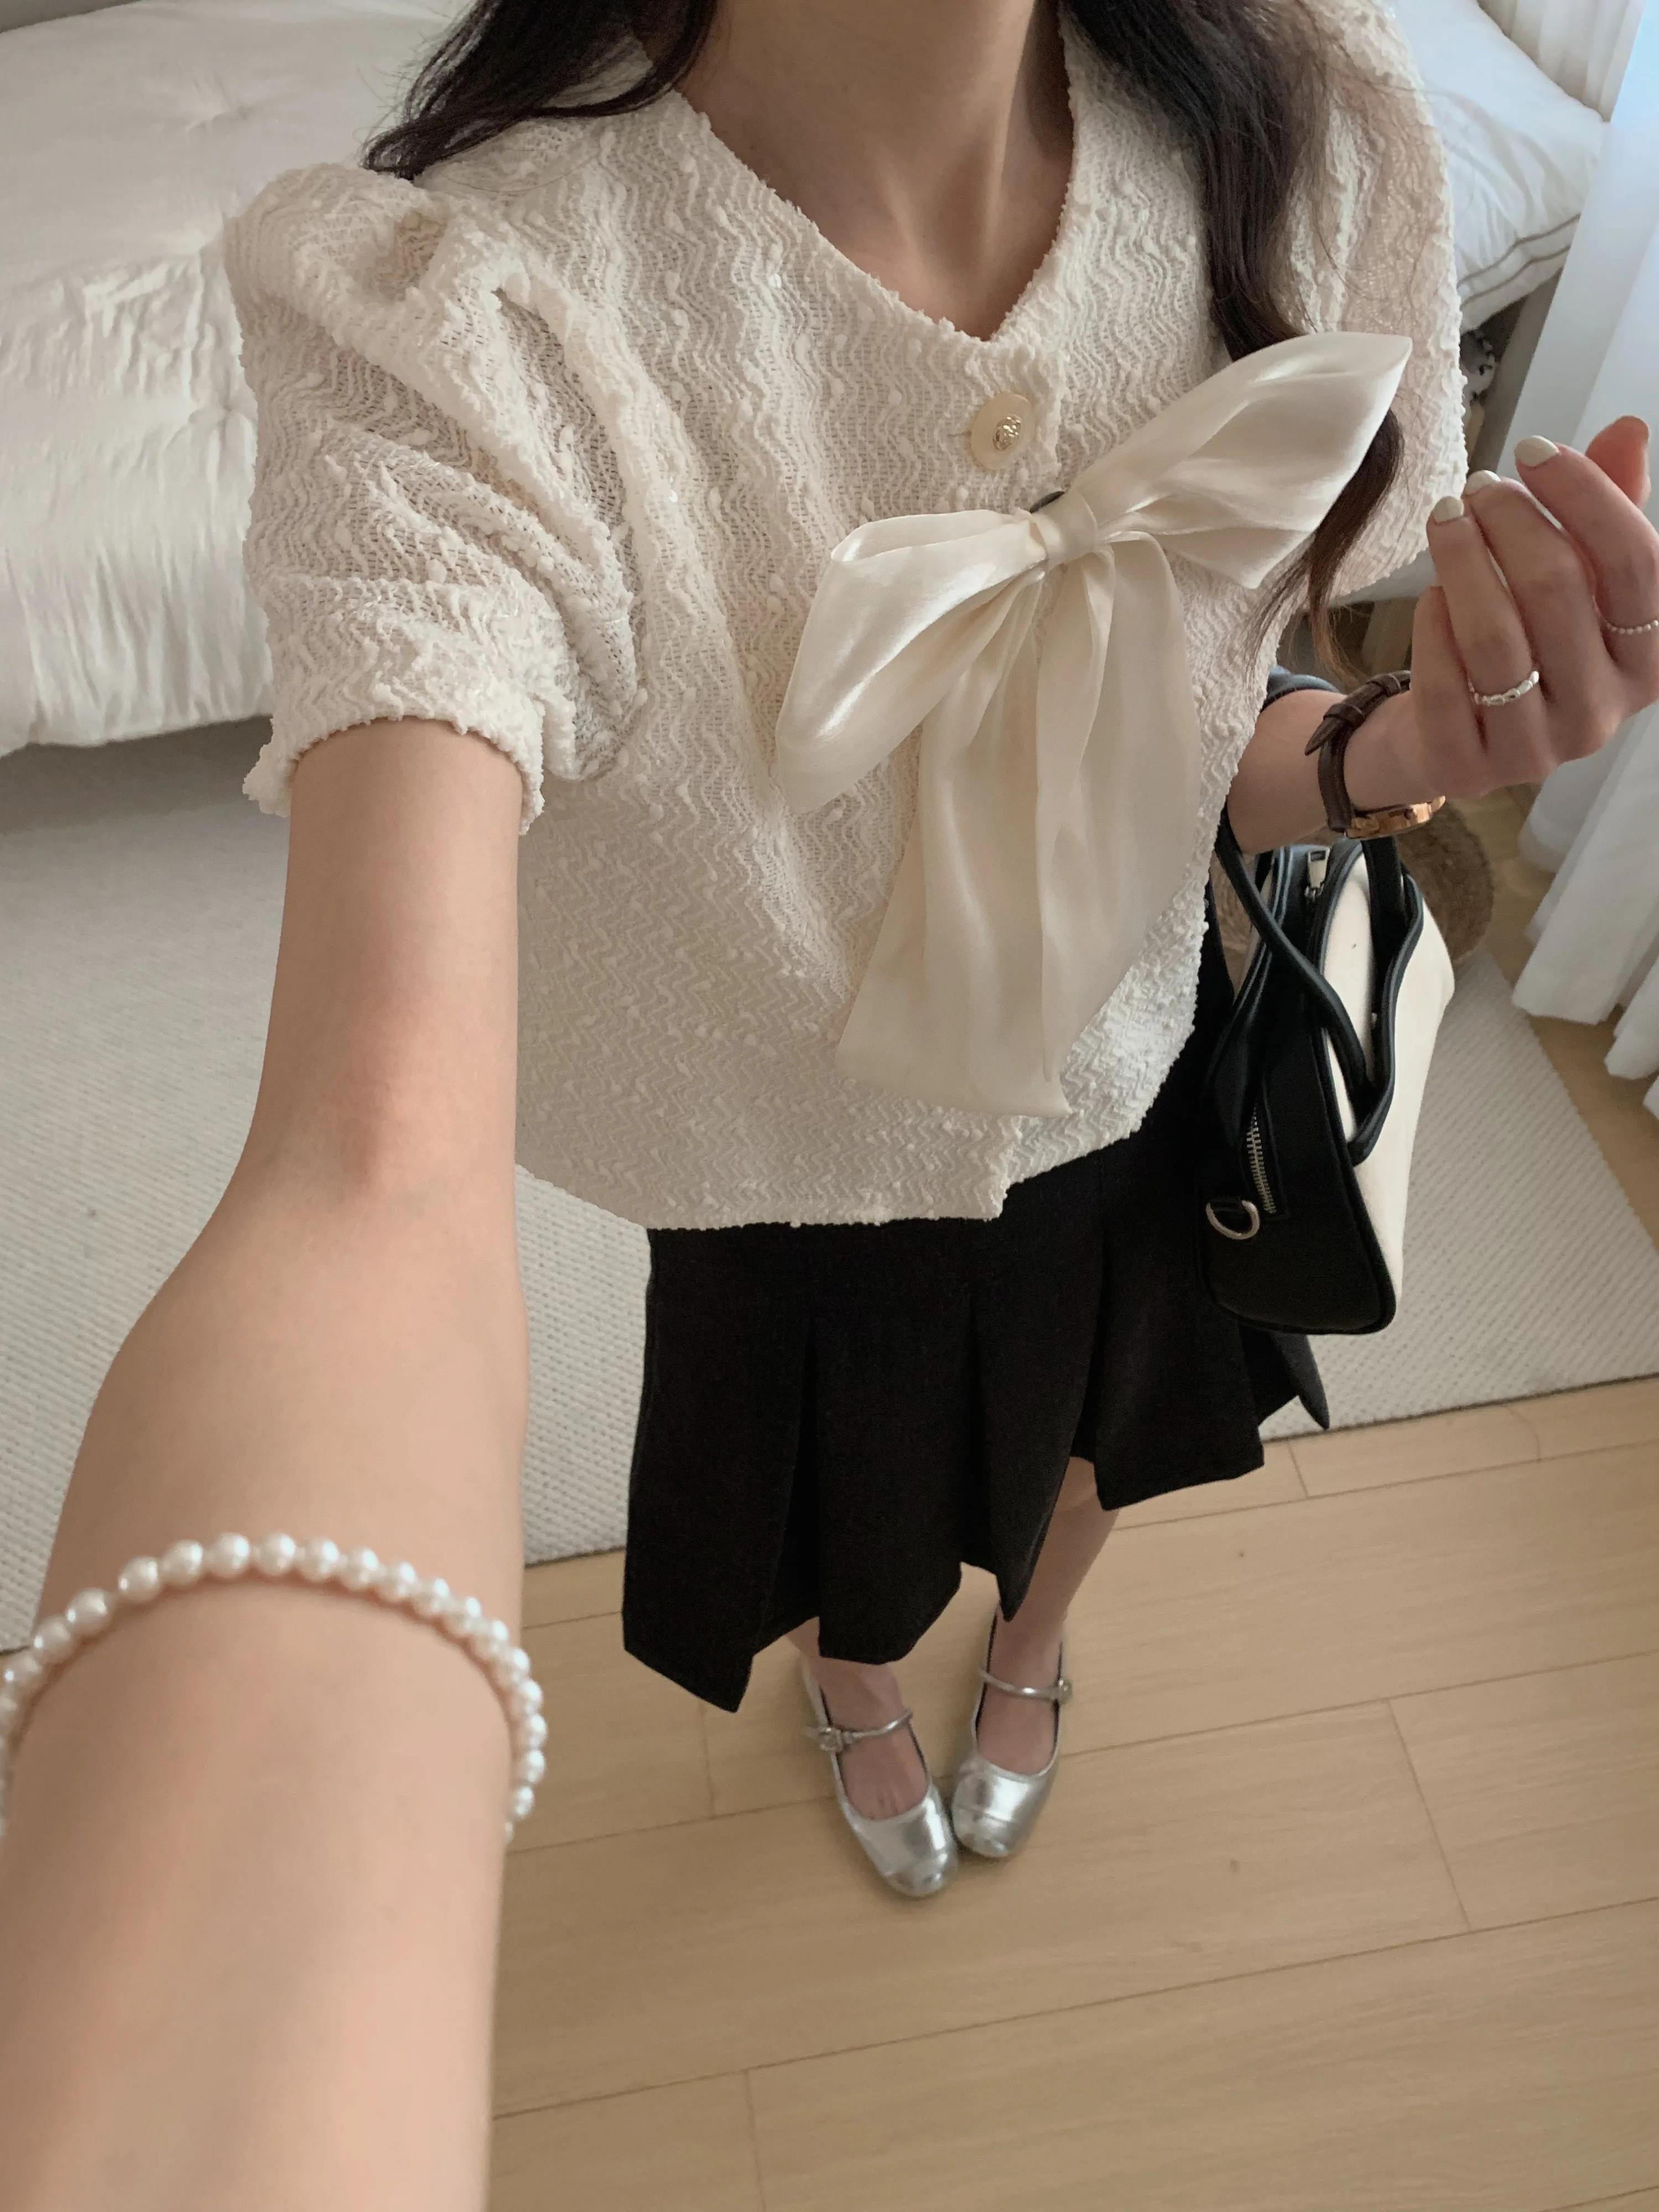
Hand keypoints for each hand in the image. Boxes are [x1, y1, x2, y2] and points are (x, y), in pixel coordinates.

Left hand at [1349, 416, 1658, 808]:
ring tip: (1445, 517)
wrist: (1449, 738)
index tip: (1534, 450)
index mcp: (1648, 662)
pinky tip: (1430, 593)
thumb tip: (1627, 430)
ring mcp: (1535, 751)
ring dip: (1465, 561)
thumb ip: (1606, 510)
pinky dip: (1434, 628)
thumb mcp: (1575, 578)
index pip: (1633, 564)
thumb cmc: (1526, 642)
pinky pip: (1446, 685)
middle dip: (1512, 522)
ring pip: (1497, 637)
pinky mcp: (1468, 770)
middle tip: (1476, 487)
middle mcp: (1601, 713)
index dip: (1586, 495)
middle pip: (1558, 591)